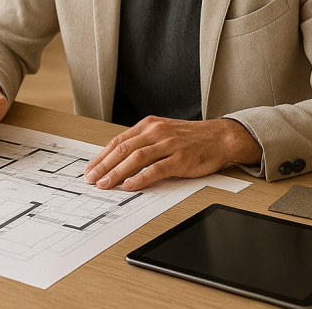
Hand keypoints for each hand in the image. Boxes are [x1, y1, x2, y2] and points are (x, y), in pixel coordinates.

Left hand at [84, 116, 261, 190]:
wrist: (220, 137)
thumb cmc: (191, 138)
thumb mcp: (163, 132)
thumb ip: (143, 142)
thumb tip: (119, 159)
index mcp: (149, 125)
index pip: (119, 141)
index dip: (102, 156)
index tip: (91, 169)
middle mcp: (156, 131)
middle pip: (123, 149)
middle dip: (104, 165)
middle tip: (92, 179)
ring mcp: (169, 144)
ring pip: (136, 158)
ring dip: (117, 172)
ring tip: (105, 184)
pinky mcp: (180, 158)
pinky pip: (157, 169)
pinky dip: (141, 178)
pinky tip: (130, 185)